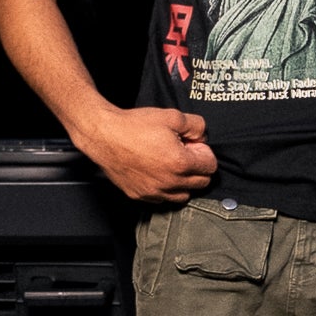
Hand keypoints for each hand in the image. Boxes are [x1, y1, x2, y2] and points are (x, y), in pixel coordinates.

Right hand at [77, 105, 217, 204]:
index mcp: (181, 163)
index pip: (210, 166)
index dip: (203, 152)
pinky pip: (162, 198)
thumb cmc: (134, 126)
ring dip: (183, 182)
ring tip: (171, 164)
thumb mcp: (172, 116)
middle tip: (183, 152)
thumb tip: (202, 137)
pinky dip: (165, 189)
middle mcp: (169, 183)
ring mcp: (154, 192)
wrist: (104, 135)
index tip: (192, 144)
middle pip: (201, 183)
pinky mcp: (140, 195)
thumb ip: (196, 126)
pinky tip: (156, 172)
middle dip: (197, 167)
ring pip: (183, 195)